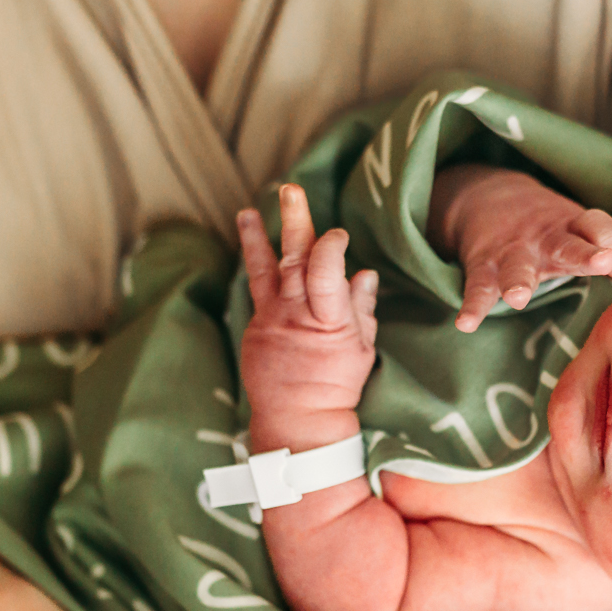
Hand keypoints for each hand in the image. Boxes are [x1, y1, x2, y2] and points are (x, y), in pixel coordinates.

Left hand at [236, 184, 380, 451]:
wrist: (297, 420)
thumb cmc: (337, 385)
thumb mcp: (361, 348)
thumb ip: (361, 308)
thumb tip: (363, 274)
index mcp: (328, 320)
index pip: (326, 270)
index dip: (331, 246)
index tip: (339, 235)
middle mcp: (296, 315)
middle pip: (294, 259)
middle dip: (294, 221)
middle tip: (291, 190)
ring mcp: (271, 320)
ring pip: (264, 269)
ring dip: (257, 237)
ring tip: (248, 211)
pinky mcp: (255, 327)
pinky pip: (257, 290)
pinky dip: (256, 265)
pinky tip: (253, 245)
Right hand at [430, 165, 611, 331]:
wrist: (485, 196)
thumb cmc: (546, 228)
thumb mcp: (577, 231)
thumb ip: (609, 250)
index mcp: (575, 228)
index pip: (599, 227)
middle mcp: (546, 238)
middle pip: (568, 244)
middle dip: (585, 254)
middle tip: (602, 262)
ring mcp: (513, 251)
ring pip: (518, 266)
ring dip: (518, 281)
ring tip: (518, 298)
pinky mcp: (483, 263)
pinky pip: (477, 286)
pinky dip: (472, 304)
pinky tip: (465, 323)